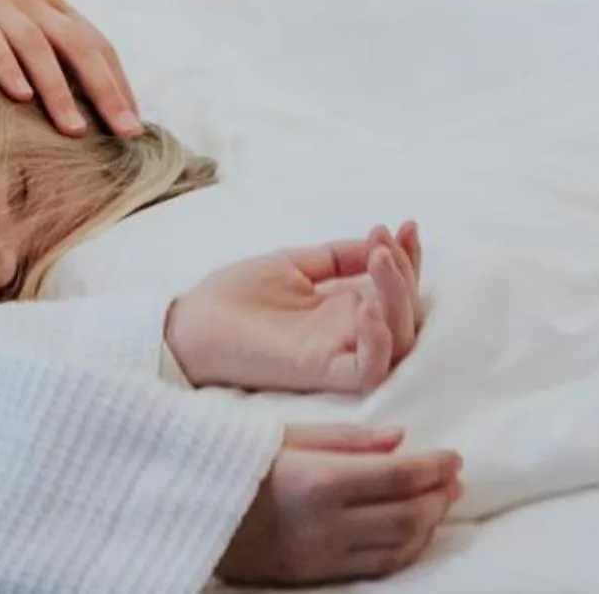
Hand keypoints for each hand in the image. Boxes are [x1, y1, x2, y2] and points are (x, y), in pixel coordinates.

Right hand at [0, 0, 138, 135]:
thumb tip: (55, 103)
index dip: (118, 81)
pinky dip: (5, 64)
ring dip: (58, 88)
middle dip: (105, 89)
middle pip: (79, 43)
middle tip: (126, 132)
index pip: (95, 42)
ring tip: (75, 129)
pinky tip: (18, 94)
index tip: (135, 123)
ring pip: (36, 44)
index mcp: (42, 0)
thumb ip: (24, 47)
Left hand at [168, 224, 425, 394]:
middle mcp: (347, 334)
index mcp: (342, 310)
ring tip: (380, 259)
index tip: (406, 225)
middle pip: (406, 315)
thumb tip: (379, 241)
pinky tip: (367, 306)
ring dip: (398, 297)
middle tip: (386, 241)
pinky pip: (368, 370)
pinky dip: (378, 341)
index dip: (409, 259)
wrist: (190, 322)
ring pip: (398, 341)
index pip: (394, 290)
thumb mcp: (293, 264)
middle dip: (407, 273)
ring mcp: (337, 354)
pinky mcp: (321, 372)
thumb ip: (336, 257)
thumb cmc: (234, 297)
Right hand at [218, 424, 461, 586]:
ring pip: (398, 547)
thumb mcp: (286, 433)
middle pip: (407, 515)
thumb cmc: (237, 458)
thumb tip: (400, 436)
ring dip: (428, 524)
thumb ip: (347, 438)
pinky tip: (413, 532)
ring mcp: (322, 555)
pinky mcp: (315, 574)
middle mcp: (326, 524)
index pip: (397, 476)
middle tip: (454, 477)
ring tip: (440, 501)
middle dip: (438, 496)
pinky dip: (405, 550)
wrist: (191, 506)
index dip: (433, 468)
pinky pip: (376, 568)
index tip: (454, 456)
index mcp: (319, 481)